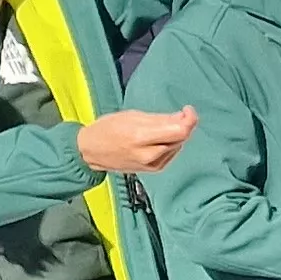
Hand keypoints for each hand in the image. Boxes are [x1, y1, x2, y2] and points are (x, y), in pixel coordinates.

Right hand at [74, 109, 193, 172]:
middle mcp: (148, 154)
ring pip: (178, 146)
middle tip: (177, 115)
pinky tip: (160, 139)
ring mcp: (152, 164)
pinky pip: (171, 154)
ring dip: (176, 135)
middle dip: (183, 125)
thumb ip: (160, 118)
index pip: (179, 131)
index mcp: (140, 137)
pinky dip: (171, 144)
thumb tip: (183, 118)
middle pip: (181, 139)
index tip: (188, 110)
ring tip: (162, 127)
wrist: (91, 151)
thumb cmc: (108, 129)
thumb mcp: (132, 116)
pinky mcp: (154, 169)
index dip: (189, 119)